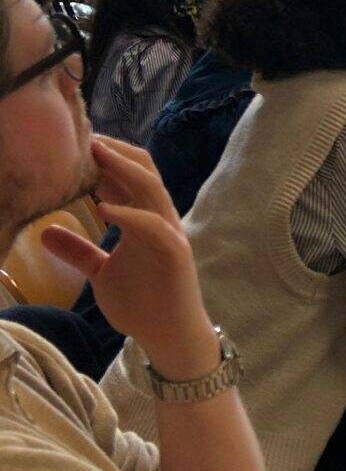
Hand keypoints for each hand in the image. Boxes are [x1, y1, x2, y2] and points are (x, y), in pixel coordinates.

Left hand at [40, 139, 219, 380]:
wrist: (169, 334)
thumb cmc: (142, 303)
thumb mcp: (102, 272)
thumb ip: (80, 251)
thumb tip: (45, 234)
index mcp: (145, 220)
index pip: (130, 177)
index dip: (106, 158)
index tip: (77, 143)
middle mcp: (160, 219)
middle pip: (145, 171)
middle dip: (115, 152)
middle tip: (84, 136)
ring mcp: (169, 233)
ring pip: (152, 188)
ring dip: (123, 169)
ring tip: (95, 154)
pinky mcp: (174, 252)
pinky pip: (152, 225)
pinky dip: (129, 213)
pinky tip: (103, 207)